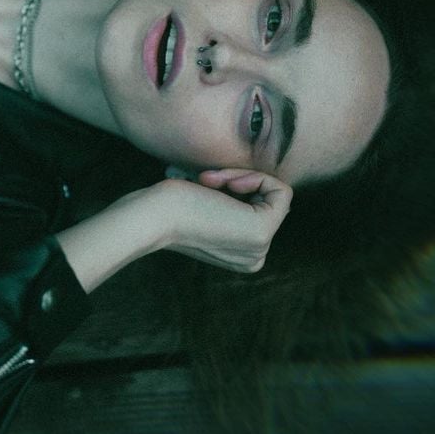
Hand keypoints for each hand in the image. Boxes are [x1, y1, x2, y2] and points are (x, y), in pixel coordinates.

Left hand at [152, 168, 292, 272]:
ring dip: (240, 176)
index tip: (206, 182)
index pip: (262, 208)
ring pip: (273, 193)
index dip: (239, 186)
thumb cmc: (171, 205)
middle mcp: (255, 258)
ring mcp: (260, 247)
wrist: (153, 216)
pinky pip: (281, 190)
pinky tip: (227, 183)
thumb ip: (235, 202)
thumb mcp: (211, 204)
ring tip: (209, 180)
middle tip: (205, 179)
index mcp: (242, 256)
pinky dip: (254, 176)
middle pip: (269, 201)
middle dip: (239, 180)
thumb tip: (260, 184)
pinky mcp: (262, 231)